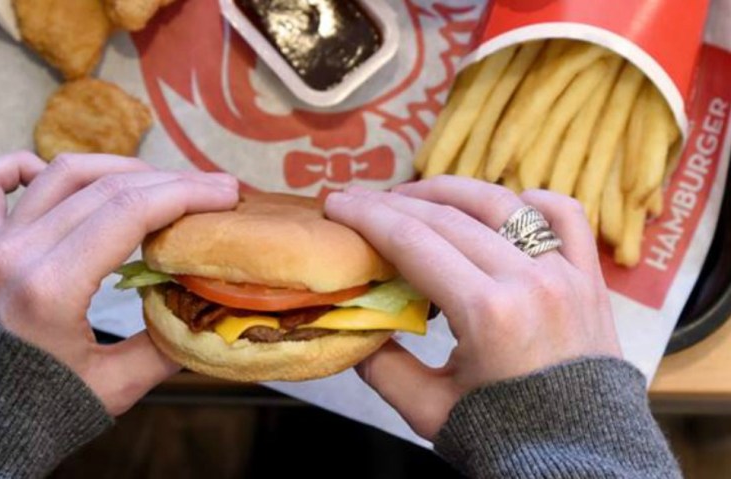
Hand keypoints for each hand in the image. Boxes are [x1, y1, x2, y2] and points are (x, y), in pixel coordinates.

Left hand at [0, 151, 239, 414]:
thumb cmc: (35, 415)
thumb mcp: (113, 388)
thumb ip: (166, 345)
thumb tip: (209, 308)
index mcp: (51, 288)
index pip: (130, 211)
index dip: (186, 193)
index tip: (224, 193)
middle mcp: (17, 253)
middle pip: (106, 187)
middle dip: (168, 181)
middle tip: (209, 188)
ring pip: (60, 174)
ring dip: (115, 167)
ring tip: (155, 181)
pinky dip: (24, 167)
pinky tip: (54, 174)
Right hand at [324, 176, 620, 438]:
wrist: (581, 462)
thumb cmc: (502, 436)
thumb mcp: (427, 409)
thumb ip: (381, 364)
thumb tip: (350, 323)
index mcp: (486, 312)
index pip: (412, 241)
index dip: (367, 216)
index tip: (336, 203)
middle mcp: (528, 279)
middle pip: (448, 217)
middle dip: (395, 201)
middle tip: (360, 200)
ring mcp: (566, 273)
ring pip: (501, 203)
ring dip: (451, 191)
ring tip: (416, 196)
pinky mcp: (590, 278)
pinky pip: (565, 216)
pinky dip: (530, 201)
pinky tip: (503, 206)